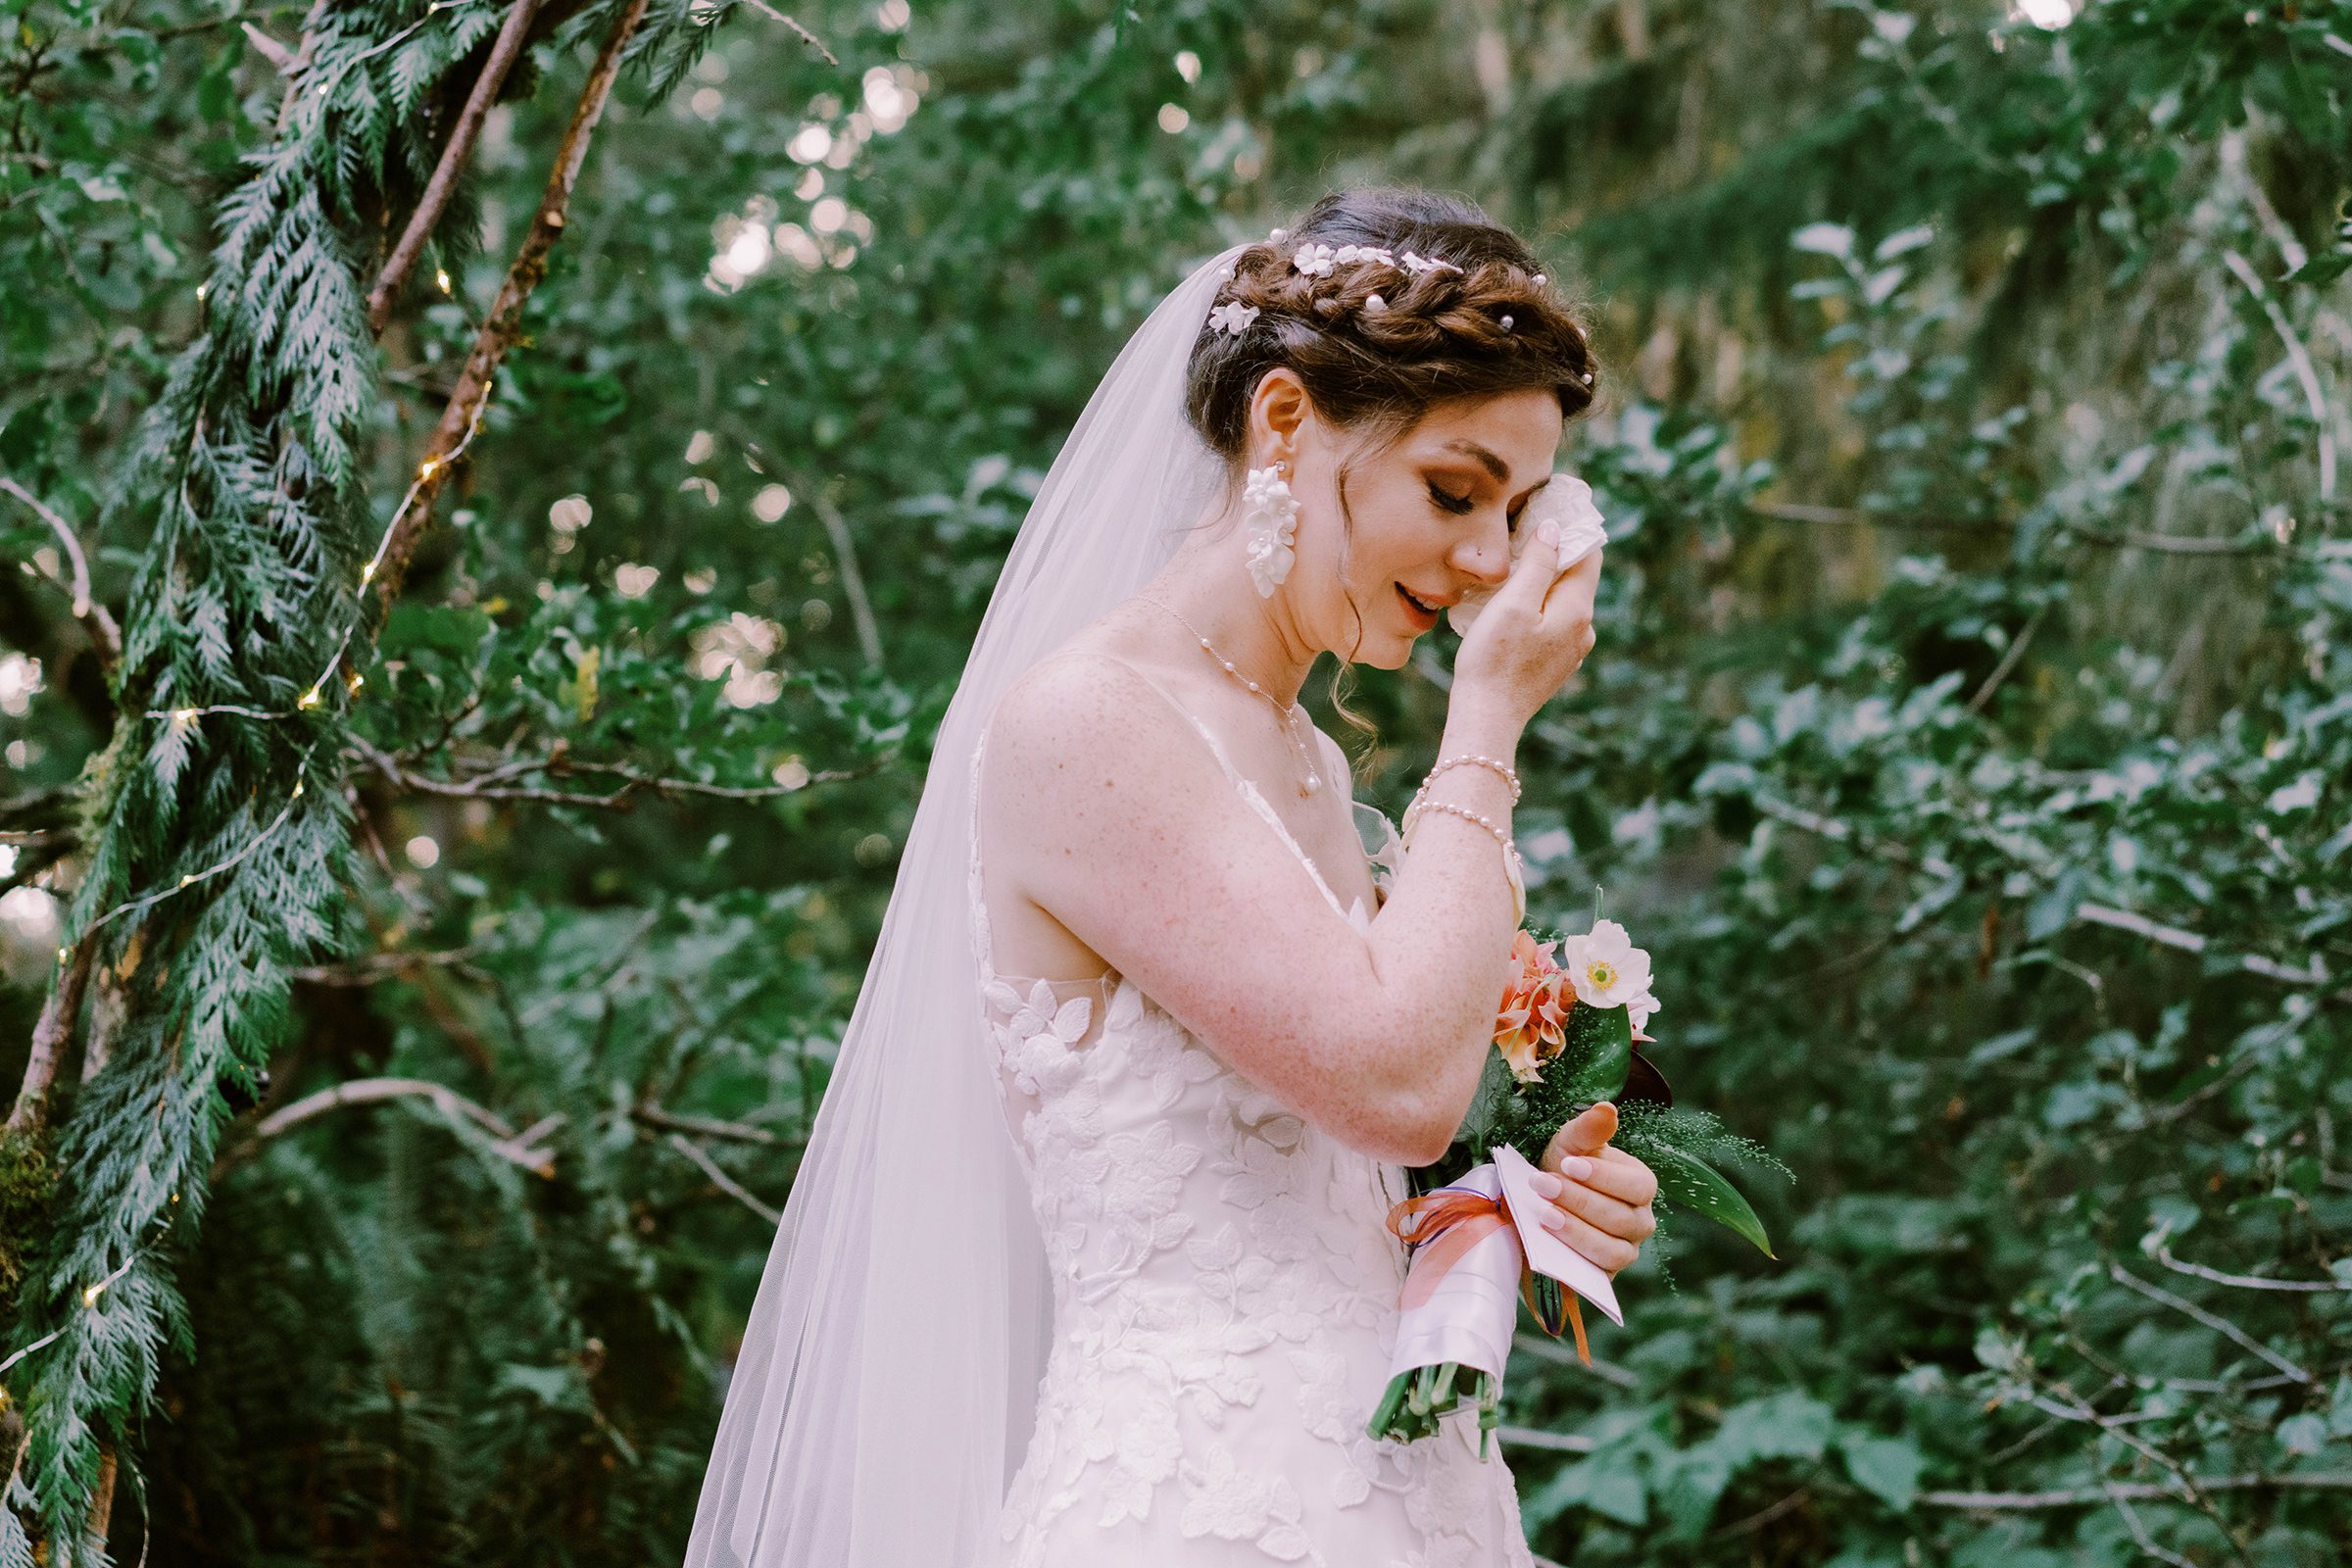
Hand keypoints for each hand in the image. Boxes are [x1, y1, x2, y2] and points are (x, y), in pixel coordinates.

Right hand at [1453, 511, 1602, 730]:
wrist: (1486, 718)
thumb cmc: (1494, 659)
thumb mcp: (1514, 603)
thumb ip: (1538, 562)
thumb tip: (1555, 527)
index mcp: (1578, 609)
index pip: (1588, 553)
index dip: (1571, 528)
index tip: (1547, 509)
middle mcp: (1584, 629)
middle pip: (1575, 577)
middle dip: (1553, 554)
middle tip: (1521, 533)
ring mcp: (1572, 650)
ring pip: (1562, 601)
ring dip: (1542, 583)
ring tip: (1511, 570)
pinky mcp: (1555, 664)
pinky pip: (1552, 623)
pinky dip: (1538, 607)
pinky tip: (1511, 609)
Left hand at [1528, 1101, 1657, 1277]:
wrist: (1538, 1201)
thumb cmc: (1563, 1167)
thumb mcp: (1571, 1143)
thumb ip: (1589, 1128)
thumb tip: (1607, 1109)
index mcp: (1640, 1185)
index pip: (1638, 1185)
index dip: (1604, 1177)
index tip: (1568, 1165)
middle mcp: (1640, 1220)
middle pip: (1621, 1218)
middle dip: (1579, 1201)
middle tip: (1542, 1185)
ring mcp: (1626, 1249)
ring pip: (1613, 1249)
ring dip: (1576, 1230)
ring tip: (1543, 1213)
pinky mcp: (1605, 1273)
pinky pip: (1598, 1271)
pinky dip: (1574, 1255)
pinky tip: (1549, 1238)